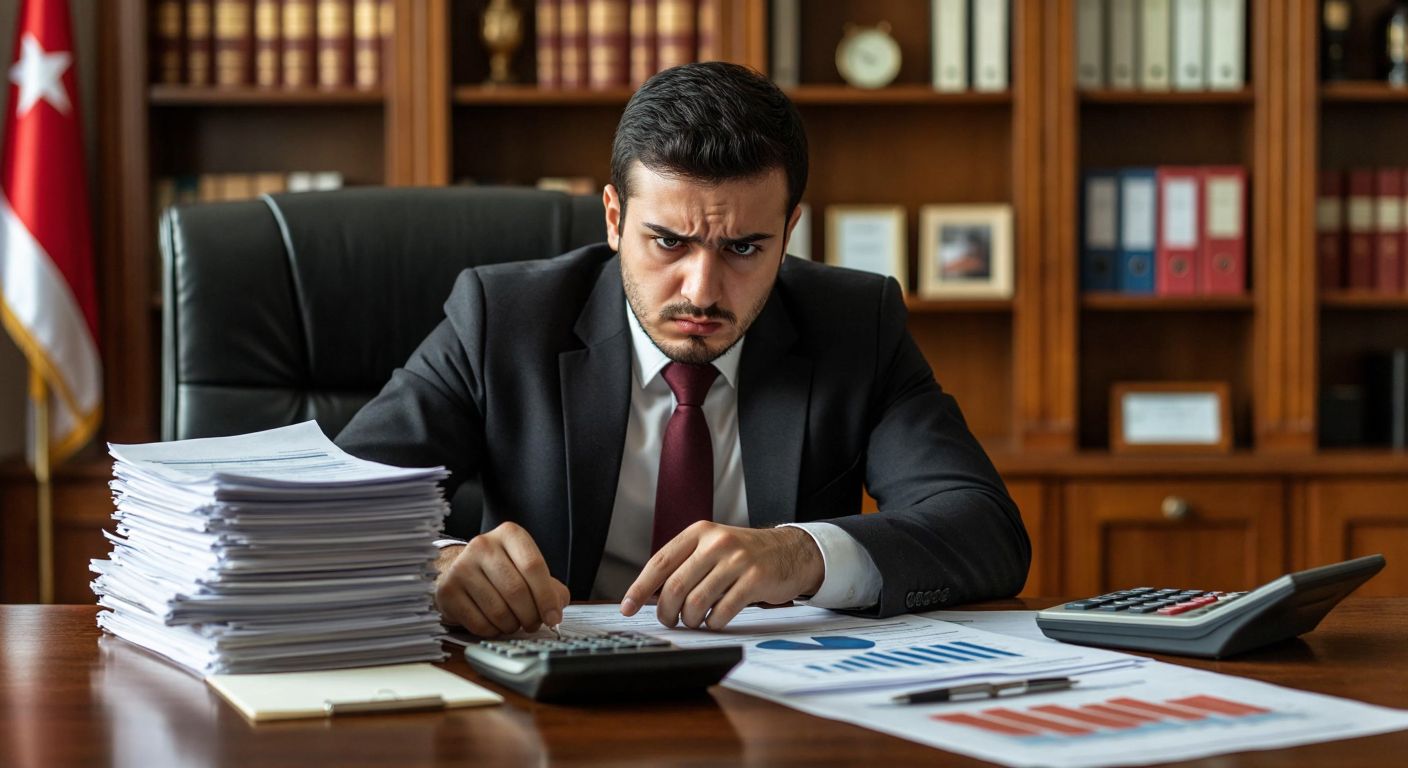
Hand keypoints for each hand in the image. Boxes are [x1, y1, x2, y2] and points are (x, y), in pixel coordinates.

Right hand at [434, 522, 570, 637]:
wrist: (460, 570)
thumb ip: (549, 586)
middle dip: (531, 615)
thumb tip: (557, 607)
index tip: (553, 617)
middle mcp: (483, 545)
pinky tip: (494, 623)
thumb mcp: (526, 568)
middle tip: (534, 624)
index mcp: (509, 534)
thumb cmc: (499, 571)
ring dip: (512, 625)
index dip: (547, 597)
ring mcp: (461, 567)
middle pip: (517, 591)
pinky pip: (480, 623)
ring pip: (499, 611)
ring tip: (514, 622)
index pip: (533, 566)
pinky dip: (493, 631)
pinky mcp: (447, 591)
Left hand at [620, 522, 823, 630]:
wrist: (789, 551)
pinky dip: (713, 623)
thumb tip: (649, 594)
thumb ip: (685, 563)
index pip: (659, 562)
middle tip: (669, 621)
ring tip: (694, 621)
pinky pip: (722, 611)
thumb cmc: (744, 555)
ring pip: (696, 602)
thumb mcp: (712, 546)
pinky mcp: (755, 579)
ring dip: (690, 620)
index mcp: (699, 532)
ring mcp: (737, 560)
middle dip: (666, 612)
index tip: (628, 607)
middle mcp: (716, 542)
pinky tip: (715, 621)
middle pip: (675, 586)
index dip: (640, 588)